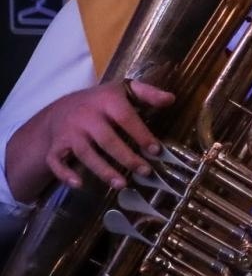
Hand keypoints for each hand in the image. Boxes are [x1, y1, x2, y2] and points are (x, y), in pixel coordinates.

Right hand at [41, 79, 174, 189]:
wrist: (61, 107)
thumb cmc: (102, 102)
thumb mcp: (124, 91)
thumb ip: (147, 94)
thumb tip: (170, 99)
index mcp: (105, 101)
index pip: (125, 117)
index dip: (141, 134)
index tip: (156, 150)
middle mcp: (85, 116)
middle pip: (106, 140)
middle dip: (127, 158)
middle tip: (146, 172)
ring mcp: (69, 132)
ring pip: (85, 153)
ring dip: (103, 170)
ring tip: (122, 184)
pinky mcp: (56, 145)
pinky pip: (56, 161)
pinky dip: (65, 173)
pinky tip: (79, 185)